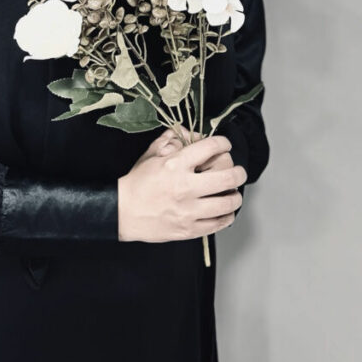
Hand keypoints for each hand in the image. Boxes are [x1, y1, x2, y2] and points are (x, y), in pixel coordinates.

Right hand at [117, 134, 246, 243]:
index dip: (223, 143)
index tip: (225, 145)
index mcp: (175, 164)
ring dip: (235, 195)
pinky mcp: (189, 229)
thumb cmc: (138, 181)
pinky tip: (225, 210)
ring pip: (227, 202)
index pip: (210, 147)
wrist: (123, 211)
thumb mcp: (151, 153)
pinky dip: (227, 216)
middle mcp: (185, 187)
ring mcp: (188, 210)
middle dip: (238, 172)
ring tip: (233, 192)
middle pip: (227, 176)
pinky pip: (218, 224)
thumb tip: (189, 132)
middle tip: (239, 171)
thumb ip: (171, 139)